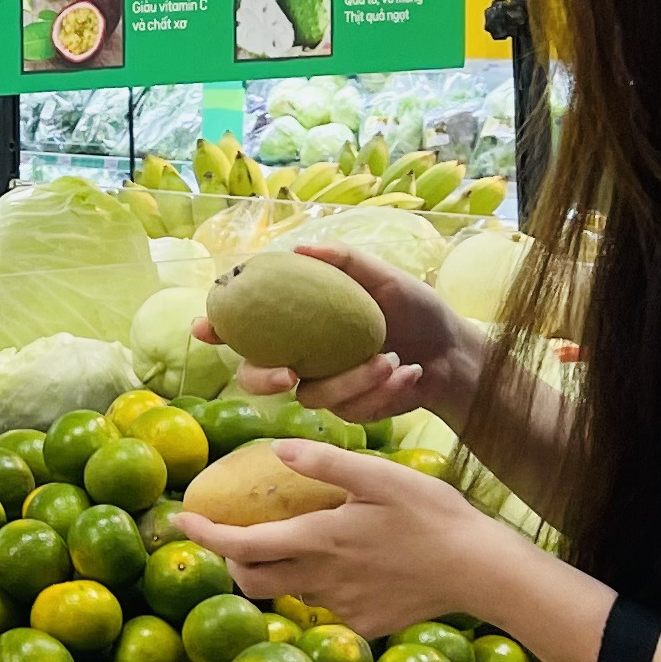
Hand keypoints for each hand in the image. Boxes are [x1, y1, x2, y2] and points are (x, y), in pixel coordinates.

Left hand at [171, 439, 525, 639]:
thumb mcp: (380, 476)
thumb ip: (325, 464)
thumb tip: (276, 450)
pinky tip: (349, 567)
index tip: (179, 522)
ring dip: (280, 572)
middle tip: (236, 537)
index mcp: (318, 540)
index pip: (241, 545)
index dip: (204, 536)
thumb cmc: (433, 515)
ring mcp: (342, 609)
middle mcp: (321, 580)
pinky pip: (327, 608)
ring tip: (300, 543)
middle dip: (233, 562)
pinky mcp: (364, 624)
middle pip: (253, 580)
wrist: (481, 570)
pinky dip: (321, 587)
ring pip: (291, 593)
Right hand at [194, 244, 468, 425]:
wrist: (455, 355)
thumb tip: (300, 250)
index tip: (206, 327)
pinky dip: (383, 390)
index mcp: (302, 320)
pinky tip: (410, 373)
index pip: (247, 325)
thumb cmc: (418, 311)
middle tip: (288, 374)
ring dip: (352, 381)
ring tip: (392, 360)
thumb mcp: (386, 278)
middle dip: (262, 379)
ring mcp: (324, 386)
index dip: (218, 327)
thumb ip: (345, 262)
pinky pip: (350, 410)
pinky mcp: (350, 411)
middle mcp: (303, 355)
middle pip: (255, 375)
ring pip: (312, 396)